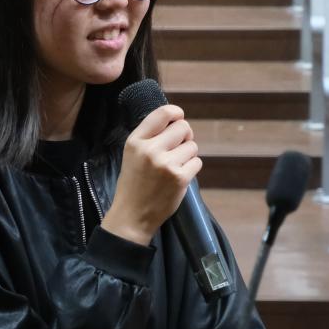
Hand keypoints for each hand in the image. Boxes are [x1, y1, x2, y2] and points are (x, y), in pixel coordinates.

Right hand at [100, 104, 200, 245]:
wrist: (132, 216)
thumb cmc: (133, 184)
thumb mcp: (132, 155)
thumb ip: (151, 137)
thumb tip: (178, 122)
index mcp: (135, 141)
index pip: (163, 113)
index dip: (176, 113)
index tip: (179, 118)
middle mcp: (150, 149)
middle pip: (183, 127)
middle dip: (184, 136)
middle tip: (177, 149)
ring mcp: (166, 164)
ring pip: (192, 146)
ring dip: (188, 155)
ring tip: (174, 167)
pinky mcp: (179, 178)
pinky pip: (197, 162)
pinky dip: (191, 169)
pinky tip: (178, 177)